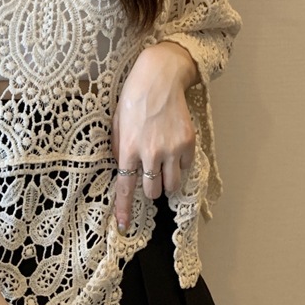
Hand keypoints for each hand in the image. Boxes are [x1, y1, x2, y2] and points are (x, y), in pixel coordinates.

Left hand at [111, 42, 197, 233]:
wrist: (160, 78)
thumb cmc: (133, 98)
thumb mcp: (117, 123)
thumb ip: (119, 149)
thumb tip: (122, 169)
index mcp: (128, 149)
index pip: (126, 188)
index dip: (124, 210)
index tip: (124, 226)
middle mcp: (150, 152)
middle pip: (152, 191)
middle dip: (150, 188)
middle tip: (150, 173)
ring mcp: (171, 149)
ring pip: (171, 185)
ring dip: (166, 181)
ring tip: (163, 166)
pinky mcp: (188, 143)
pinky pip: (185, 168)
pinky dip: (180, 166)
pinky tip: (173, 150)